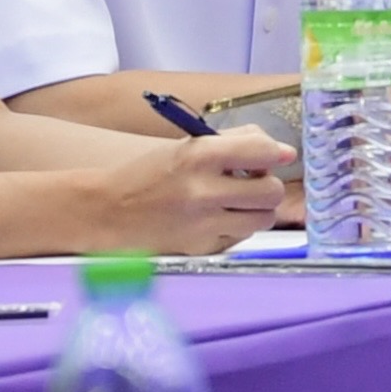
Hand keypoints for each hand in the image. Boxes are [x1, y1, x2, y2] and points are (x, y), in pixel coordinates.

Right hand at [83, 129, 294, 254]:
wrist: (109, 211)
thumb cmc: (150, 174)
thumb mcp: (187, 146)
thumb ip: (233, 142)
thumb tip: (281, 151)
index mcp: (199, 155)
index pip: (263, 151)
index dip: (276, 153)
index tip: (277, 155)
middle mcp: (204, 190)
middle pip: (271, 191)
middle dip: (267, 185)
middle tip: (251, 181)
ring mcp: (204, 224)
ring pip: (263, 218)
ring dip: (256, 209)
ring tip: (235, 201)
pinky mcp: (202, 249)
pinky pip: (241, 237)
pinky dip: (236, 227)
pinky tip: (216, 218)